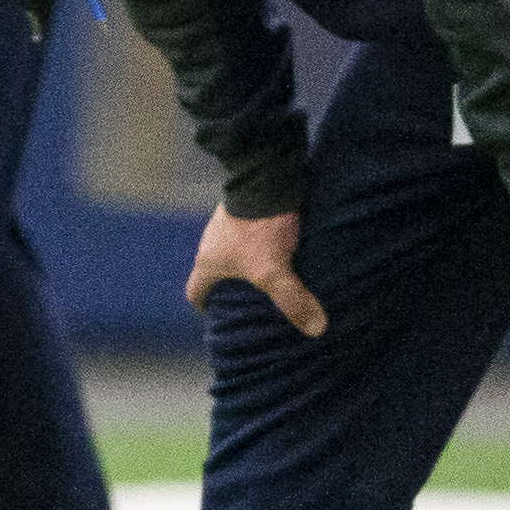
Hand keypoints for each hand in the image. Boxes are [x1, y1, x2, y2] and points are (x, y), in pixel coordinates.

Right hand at [185, 204, 322, 336]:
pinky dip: (259, 245)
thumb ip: (292, 300)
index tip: (219, 315)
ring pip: (232, 254)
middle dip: (230, 288)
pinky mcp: (243, 211)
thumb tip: (315, 329)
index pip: (194, 291)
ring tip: (271, 275)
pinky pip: (246, 236)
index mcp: (207, 263)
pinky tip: (280, 249)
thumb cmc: (257, 231)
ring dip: (247, 265)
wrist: (263, 180)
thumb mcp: (274, 271)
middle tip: (252, 301)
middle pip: (214, 273)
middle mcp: (210, 244)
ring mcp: (225, 225)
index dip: (205, 307)